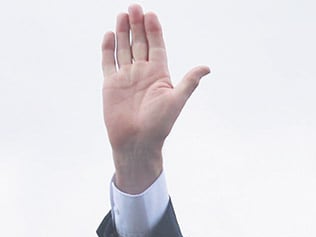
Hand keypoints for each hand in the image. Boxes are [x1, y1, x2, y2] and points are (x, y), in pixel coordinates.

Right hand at [101, 4, 208, 192]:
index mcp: (159, 75)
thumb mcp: (176, 100)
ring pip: (124, 48)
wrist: (137, 142)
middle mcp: (142, 72)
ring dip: (124, 32)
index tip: (151, 15)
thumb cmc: (159, 125)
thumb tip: (207, 67)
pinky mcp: (111, 83)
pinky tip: (110, 34)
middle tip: (135, 7)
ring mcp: (126, 77)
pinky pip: (109, 62)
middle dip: (137, 25)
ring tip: (123, 14)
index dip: (154, 31)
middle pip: (139, 43)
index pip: (157, 46)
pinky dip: (108, 48)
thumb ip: (189, 82)